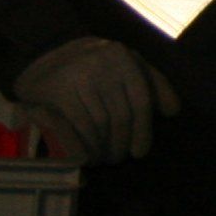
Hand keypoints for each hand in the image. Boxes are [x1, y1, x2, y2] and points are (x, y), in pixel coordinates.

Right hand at [13, 36, 180, 163]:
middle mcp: (102, 62)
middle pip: (120, 116)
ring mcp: (77, 75)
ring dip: (102, 148)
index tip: (139, 152)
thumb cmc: (94, 68)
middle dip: (120, 143)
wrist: (42, 58)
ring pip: (99, 124)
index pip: (141, 100)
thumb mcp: (126, 66)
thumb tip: (173, 110)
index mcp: (123, 57)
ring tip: (102, 159)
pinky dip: (83, 145)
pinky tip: (85, 156)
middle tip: (117, 159)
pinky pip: (76, 126)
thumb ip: (153, 84)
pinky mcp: (55, 90)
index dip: (143, 130)